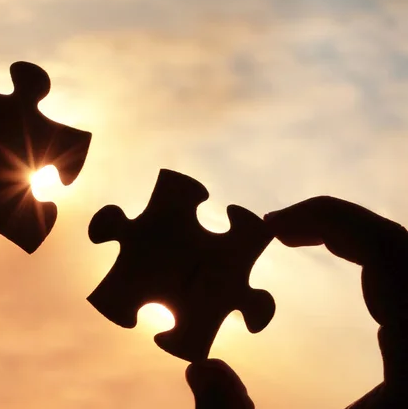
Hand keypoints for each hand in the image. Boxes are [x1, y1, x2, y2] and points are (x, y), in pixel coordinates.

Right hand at [185, 196, 407, 407]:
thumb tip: (202, 370)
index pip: (389, 251)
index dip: (331, 221)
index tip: (273, 228)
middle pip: (399, 248)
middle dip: (338, 224)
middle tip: (279, 228)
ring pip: (405, 266)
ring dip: (356, 243)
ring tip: (300, 239)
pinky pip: (407, 292)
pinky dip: (374, 270)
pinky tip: (355, 283)